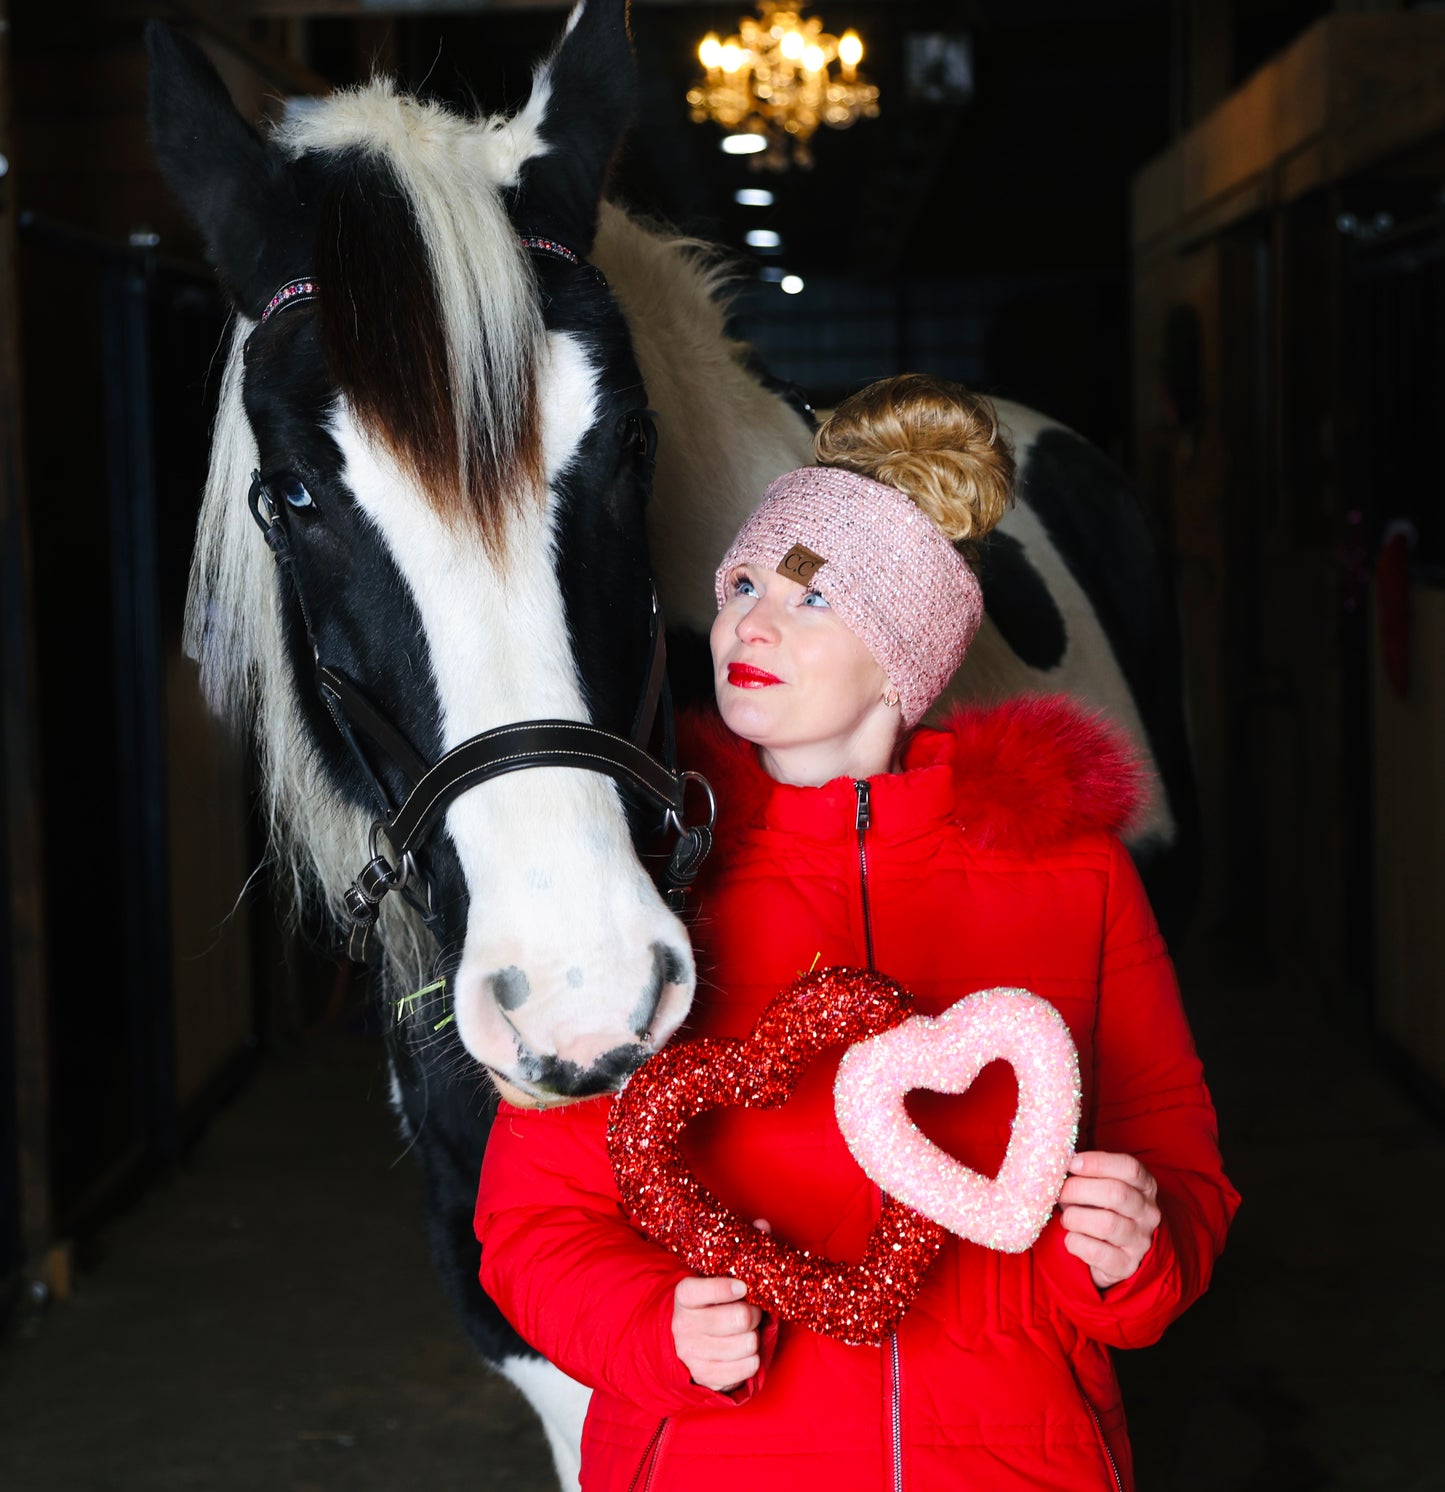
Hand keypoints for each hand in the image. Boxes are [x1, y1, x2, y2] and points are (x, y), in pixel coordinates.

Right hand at [671, 1219, 768, 1391]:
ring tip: (747, 1331)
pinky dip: (753, 1358)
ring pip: (747, 1344)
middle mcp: (684, 1326)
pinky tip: (743, 1350)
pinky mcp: (707, 1378)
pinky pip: (747, 1368)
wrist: (680, 1343)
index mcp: (684, 1296)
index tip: (742, 1286)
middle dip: (754, 1313)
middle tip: (753, 1310)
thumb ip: (738, 1251)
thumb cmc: (707, 1304)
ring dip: (754, 1337)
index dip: (726, 1288)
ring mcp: (693, 1355)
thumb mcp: (713, 1276)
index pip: (702, 1290)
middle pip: (739, 1319)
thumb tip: (762, 1226)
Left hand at [1057, 1152, 1160, 1288]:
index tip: (1071, 1163)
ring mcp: (1140, 1241)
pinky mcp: (1126, 1265)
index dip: (1097, 1163)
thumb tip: (1058, 1158)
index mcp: (1144, 1186)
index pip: (1129, 1167)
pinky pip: (1097, 1252)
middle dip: (1078, 1189)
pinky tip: (1071, 1238)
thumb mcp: (1103, 1184)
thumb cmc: (1101, 1208)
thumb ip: (1088, 1170)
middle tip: (1059, 1193)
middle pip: (1116, 1193)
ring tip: (1066, 1218)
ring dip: (1075, 1217)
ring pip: (1107, 1224)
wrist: (1116, 1254)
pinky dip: (1076, 1242)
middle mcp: (1148, 1213)